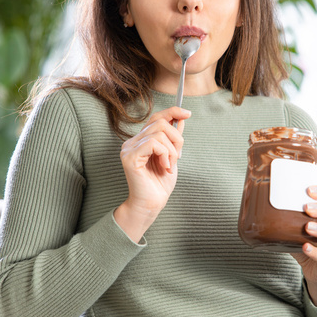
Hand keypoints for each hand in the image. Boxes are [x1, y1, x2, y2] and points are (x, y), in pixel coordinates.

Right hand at [114, 106, 190, 239]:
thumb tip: (181, 118)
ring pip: (159, 133)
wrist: (151, 204)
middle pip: (159, 123)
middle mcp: (132, 142)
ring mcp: (129, 149)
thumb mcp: (172, 157)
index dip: (172, 112)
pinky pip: (154, 143)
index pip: (155, 118)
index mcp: (141, 141)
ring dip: (172, 150)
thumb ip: (174, 139)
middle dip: (176, 138)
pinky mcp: (130, 157)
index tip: (187, 113)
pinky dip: (165, 154)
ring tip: (170, 165)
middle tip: (178, 157)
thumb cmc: (160, 184)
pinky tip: (165, 167)